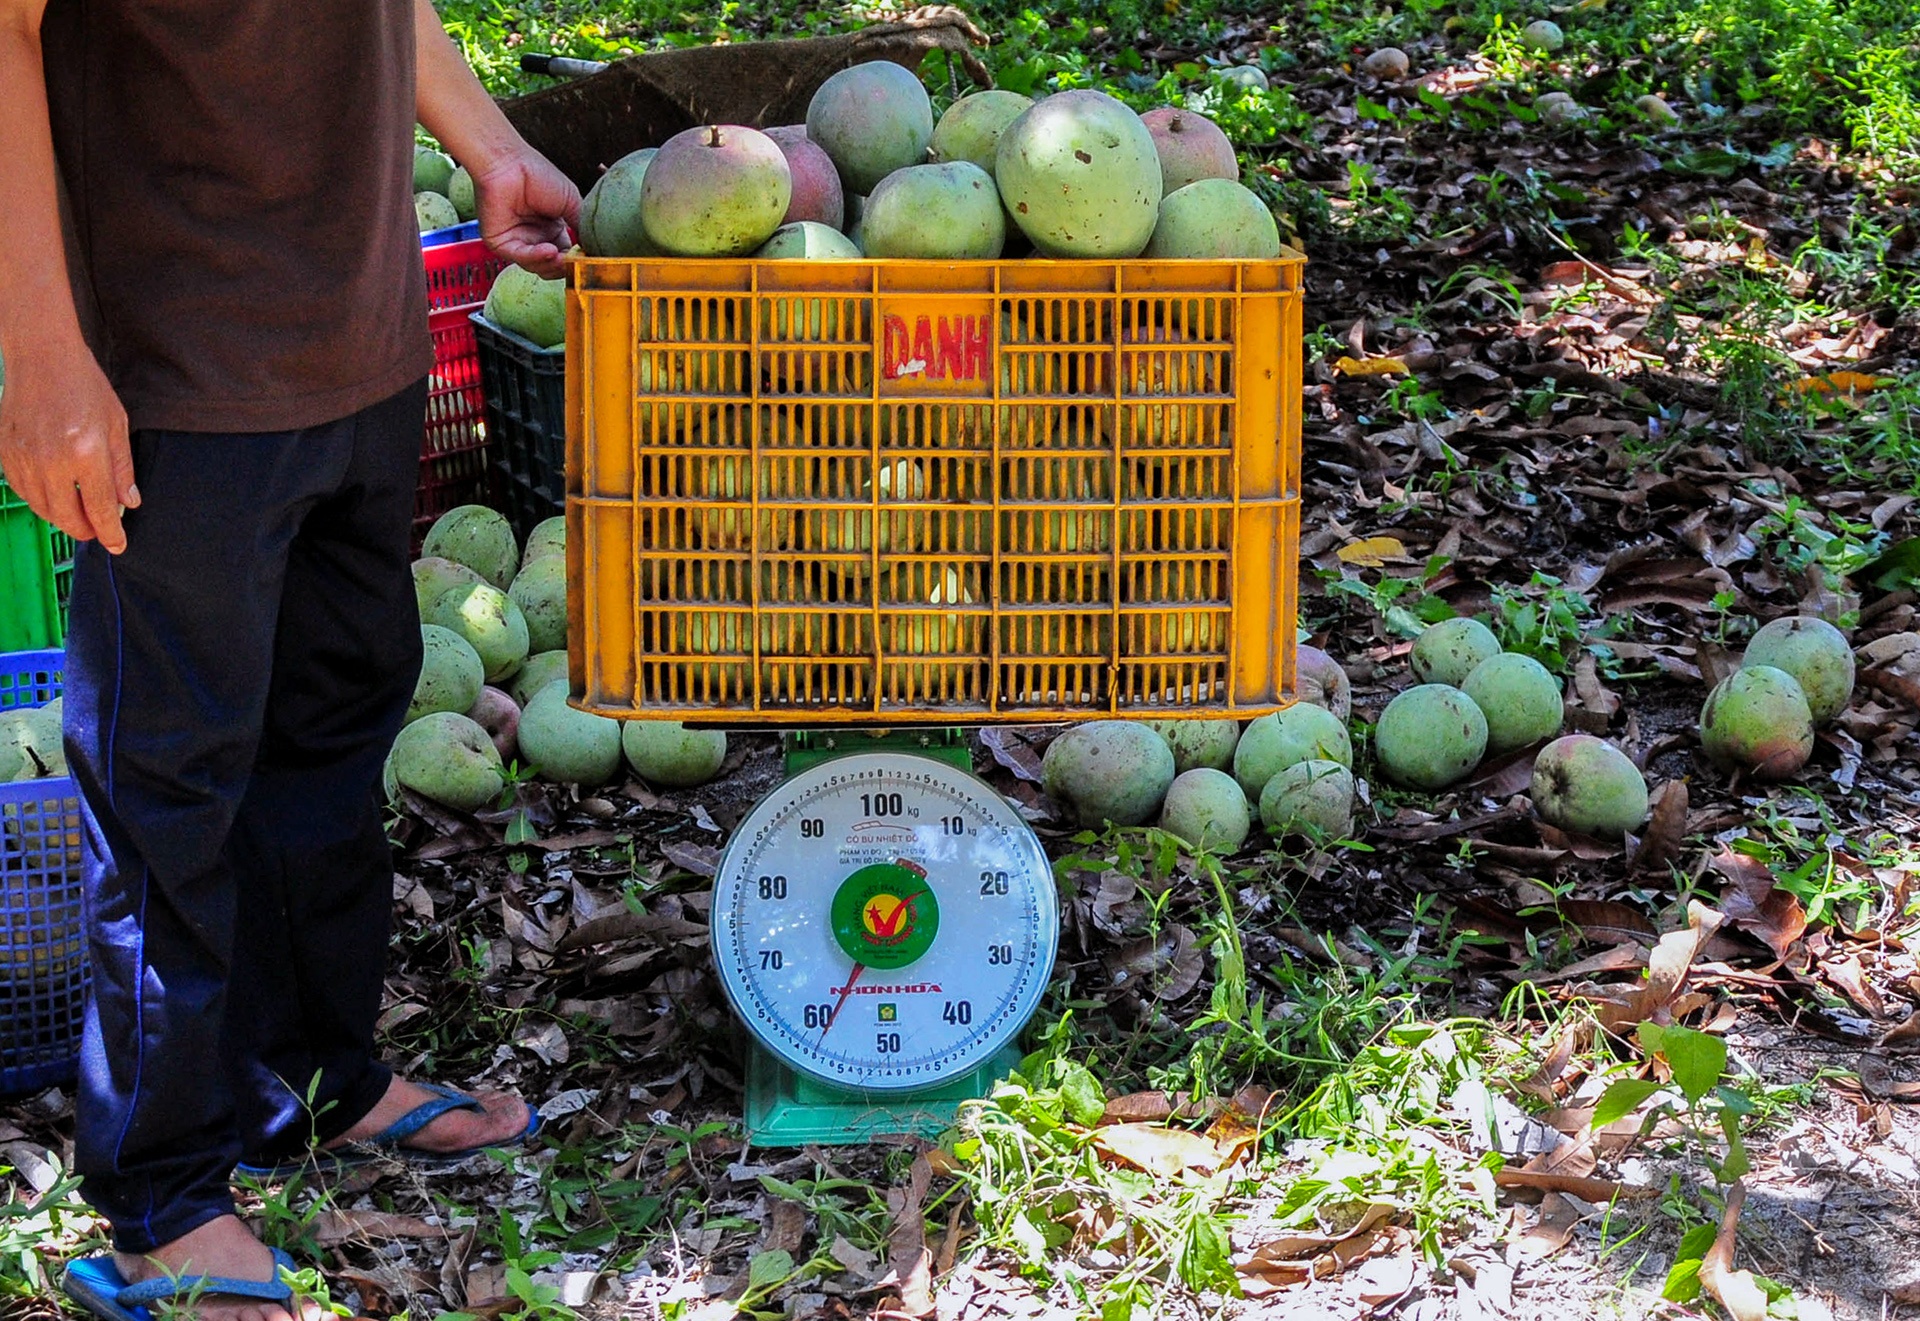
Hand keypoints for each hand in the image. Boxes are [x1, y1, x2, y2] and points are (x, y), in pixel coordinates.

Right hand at [0, 338, 136, 552]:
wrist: (41, 358)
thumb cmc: (84, 386)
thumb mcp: (116, 426)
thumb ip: (121, 469)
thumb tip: (127, 504)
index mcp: (85, 454)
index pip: (100, 509)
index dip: (110, 533)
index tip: (118, 545)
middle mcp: (51, 461)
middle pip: (67, 517)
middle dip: (86, 530)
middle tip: (99, 530)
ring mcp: (24, 458)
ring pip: (43, 508)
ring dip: (63, 518)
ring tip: (79, 513)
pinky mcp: (6, 453)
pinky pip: (23, 491)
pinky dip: (41, 500)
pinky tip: (55, 495)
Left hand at [472, 147, 580, 278]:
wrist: (510, 163)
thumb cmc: (539, 175)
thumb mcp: (571, 202)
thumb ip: (583, 227)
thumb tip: (595, 250)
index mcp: (552, 229)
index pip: (568, 255)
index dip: (578, 259)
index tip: (589, 259)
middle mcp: (536, 238)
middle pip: (553, 266)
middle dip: (566, 267)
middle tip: (576, 263)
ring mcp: (518, 242)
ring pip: (538, 266)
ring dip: (552, 265)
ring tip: (562, 257)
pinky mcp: (501, 243)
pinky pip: (520, 257)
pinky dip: (536, 257)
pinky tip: (549, 251)